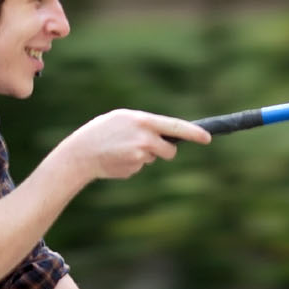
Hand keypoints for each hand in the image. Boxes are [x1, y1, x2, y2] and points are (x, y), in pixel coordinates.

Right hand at [64, 110, 210, 180]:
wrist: (80, 153)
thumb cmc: (100, 132)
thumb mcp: (122, 119)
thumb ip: (144, 125)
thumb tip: (164, 135)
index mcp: (143, 120)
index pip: (175, 126)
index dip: (194, 133)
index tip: (207, 138)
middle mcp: (145, 137)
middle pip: (169, 150)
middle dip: (164, 151)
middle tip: (146, 147)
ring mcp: (140, 155)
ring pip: (153, 159)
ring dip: (144, 157)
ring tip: (122, 150)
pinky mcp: (134, 168)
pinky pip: (140, 167)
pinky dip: (131, 165)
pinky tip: (116, 160)